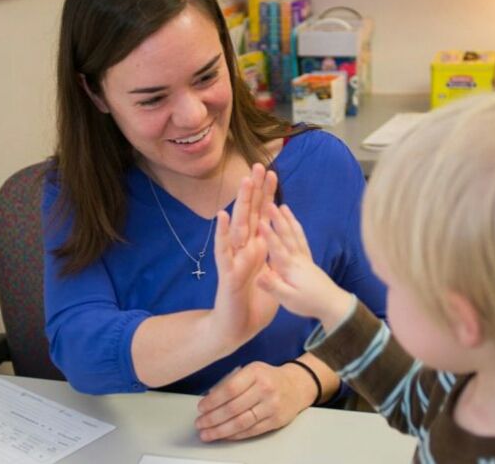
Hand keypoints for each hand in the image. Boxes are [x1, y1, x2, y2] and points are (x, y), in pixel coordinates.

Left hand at [195, 361, 314, 440]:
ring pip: (241, 422)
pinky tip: (223, 435)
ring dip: (220, 430)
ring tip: (206, 434)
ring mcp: (271, 406)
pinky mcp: (275, 421)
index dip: (213, 401)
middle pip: (233, 407)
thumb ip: (233, 381)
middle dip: (212, 418)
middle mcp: (265, 389)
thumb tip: (209, 398)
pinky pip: (250, 431)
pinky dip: (234, 435)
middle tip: (199, 423)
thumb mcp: (252, 370)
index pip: (230, 389)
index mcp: (256, 372)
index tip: (200, 408)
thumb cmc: (268, 377)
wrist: (296, 386)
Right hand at [211, 164, 279, 345]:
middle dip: (255, 191)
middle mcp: (244, 249)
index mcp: (256, 248)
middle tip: (259, 166)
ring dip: (242, 205)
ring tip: (244, 183)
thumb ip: (269, 254)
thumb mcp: (271, 275)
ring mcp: (234, 259)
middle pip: (250, 215)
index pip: (263, 217)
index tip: (271, 174)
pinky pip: (225, 253)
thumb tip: (271, 234)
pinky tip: (222, 216)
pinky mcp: (228, 274)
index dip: (267, 196)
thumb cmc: (254, 302)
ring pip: (238, 227)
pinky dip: (223, 235)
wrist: (237, 328)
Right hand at [258, 203, 352, 330]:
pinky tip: (294, 223)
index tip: (260, 221)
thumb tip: (258, 276)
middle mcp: (297, 259)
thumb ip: (273, 286)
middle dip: (278, 219)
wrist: (333, 305)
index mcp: (289, 268)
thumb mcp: (288, 299)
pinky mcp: (308, 260)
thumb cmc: (308, 303)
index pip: (277, 249)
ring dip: (288, 220)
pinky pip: (302, 239)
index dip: (268, 236)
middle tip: (270, 204)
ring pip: (295, 234)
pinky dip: (297, 228)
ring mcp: (304, 258)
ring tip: (282, 206)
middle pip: (287, 236)